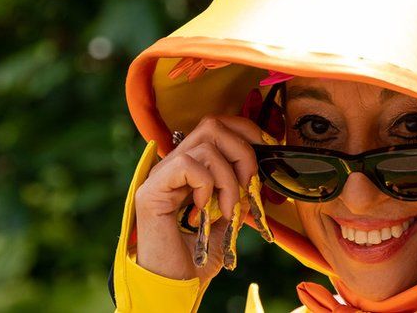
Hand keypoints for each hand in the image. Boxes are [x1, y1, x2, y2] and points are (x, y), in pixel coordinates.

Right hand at [133, 114, 265, 282]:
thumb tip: (257, 174)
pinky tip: (202, 208)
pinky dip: (206, 182)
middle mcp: (171, 166)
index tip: (266, 149)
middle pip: (212, 125)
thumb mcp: (225, 221)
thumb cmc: (195, 262)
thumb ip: (237, 194)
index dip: (245, 130)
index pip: (217, 125)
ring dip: (228, 177)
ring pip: (205, 144)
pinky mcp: (150, 191)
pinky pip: (187, 164)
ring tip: (228, 208)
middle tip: (248, 186)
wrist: (171, 291)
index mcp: (188, 169)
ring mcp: (159, 176)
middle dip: (243, 151)